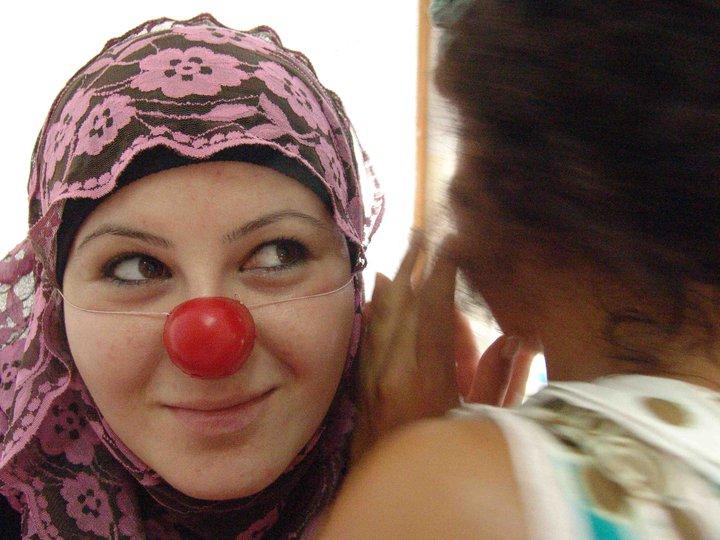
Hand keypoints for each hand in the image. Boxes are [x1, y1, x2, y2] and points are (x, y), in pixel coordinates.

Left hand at [352, 233, 535, 462]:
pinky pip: (369, 334)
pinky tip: (378, 290)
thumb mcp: (483, 425)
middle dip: (412, 264)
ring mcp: (372, 373)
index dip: (443, 271)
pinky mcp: (363, 381)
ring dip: (392, 280)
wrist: (391, 501)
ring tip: (404, 252)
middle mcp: (393, 366)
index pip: (432, 306)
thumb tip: (517, 339)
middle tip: (422, 235)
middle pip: (400, 300)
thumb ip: (501, 381)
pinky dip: (376, 308)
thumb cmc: (444, 464)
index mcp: (428, 373)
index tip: (453, 245)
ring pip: (380, 313)